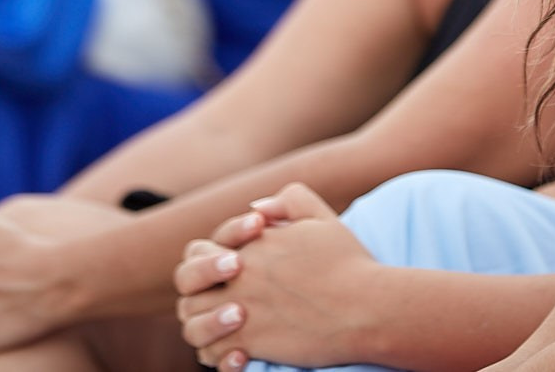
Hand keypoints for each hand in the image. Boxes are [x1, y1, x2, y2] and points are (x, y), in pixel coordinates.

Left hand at [175, 184, 380, 371]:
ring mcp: (241, 309)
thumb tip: (256, 207)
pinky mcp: (250, 342)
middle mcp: (239, 274)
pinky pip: (211, 352)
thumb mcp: (322, 217)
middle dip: (196, 290)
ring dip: (202, 323)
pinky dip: (216, 353)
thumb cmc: (349, 263)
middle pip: (187, 284)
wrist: (367, 307)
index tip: (229, 270)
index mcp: (250, 244)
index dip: (207, 260)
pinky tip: (237, 350)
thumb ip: (289, 200)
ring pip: (193, 320)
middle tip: (219, 299)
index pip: (200, 250)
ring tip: (224, 327)